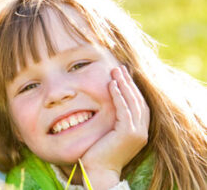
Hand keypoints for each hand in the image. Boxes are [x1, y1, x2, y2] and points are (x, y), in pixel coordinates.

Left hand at [79, 65, 149, 189]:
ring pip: (132, 102)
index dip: (132, 88)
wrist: (98, 171)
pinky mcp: (128, 133)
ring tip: (115, 72)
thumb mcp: (109, 132)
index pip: (138, 104)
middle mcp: (141, 131)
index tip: (123, 75)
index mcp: (139, 131)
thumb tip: (107, 102)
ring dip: (124, 85)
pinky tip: (112, 85)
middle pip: (138, 100)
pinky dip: (119, 95)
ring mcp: (137, 133)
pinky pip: (124, 109)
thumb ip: (113, 119)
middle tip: (119, 68)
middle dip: (128, 82)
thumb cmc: (99, 152)